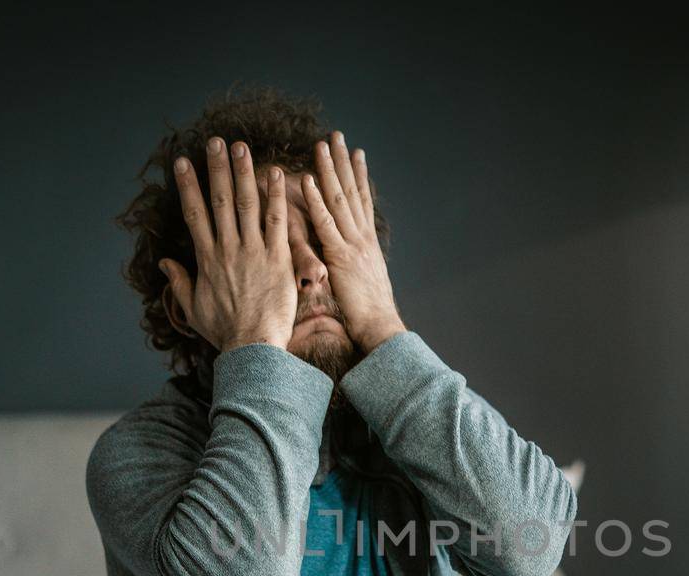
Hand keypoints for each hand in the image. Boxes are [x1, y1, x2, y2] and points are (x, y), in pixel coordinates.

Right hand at [160, 137, 296, 352]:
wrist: (253, 347)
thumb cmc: (225, 332)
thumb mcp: (194, 309)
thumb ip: (179, 282)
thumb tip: (165, 263)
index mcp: (206, 259)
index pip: (194, 213)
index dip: (187, 185)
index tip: (183, 162)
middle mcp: (228, 248)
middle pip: (219, 200)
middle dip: (217, 168)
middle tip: (216, 141)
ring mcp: (253, 251)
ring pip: (247, 203)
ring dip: (244, 172)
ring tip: (242, 146)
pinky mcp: (278, 259)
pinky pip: (277, 222)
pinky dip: (277, 197)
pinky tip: (278, 174)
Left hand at [300, 131, 405, 351]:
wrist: (380, 327)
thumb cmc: (371, 312)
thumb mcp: (363, 281)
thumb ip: (354, 263)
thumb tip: (349, 257)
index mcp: (368, 242)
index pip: (363, 201)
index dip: (359, 175)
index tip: (355, 152)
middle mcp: (363, 237)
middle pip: (353, 192)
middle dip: (343, 162)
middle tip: (337, 135)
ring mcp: (353, 245)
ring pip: (340, 200)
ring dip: (330, 171)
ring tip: (321, 145)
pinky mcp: (340, 257)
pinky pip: (326, 225)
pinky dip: (317, 203)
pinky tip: (308, 183)